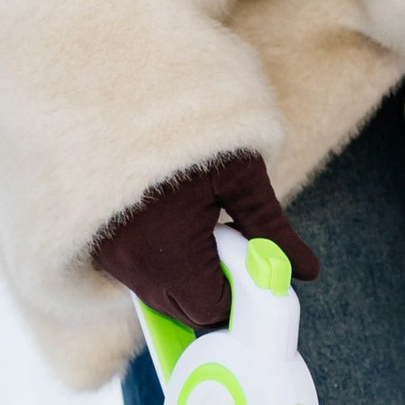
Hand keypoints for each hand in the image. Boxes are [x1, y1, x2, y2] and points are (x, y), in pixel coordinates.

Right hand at [91, 151, 319, 334]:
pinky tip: (176, 223)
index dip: (238, 296)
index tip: (254, 268)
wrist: (121, 93)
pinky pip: (136, 276)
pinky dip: (163, 263)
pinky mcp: (96, 246)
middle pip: (183, 310)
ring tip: (201, 223)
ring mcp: (108, 258)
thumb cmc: (186, 129)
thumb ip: (272, 229)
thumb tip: (307, 271)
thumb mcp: (240, 175)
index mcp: (170, 254)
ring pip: (158, 295)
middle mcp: (132, 266)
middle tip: (231, 242)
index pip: (210, 311)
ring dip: (188, 276)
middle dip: (215, 289)